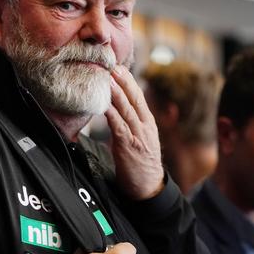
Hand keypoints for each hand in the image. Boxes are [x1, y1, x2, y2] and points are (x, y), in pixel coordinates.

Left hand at [105, 65, 163, 199]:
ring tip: (107, 79)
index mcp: (148, 123)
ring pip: (127, 110)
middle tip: (113, 65)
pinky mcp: (128, 147)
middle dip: (124, 81)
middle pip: (135, 99)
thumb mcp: (140, 138)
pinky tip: (104, 105)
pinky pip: (119, 127)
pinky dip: (112, 114)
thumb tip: (115, 108)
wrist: (149, 188)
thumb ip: (130, 123)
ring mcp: (138, 136)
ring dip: (117, 93)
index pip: (139, 97)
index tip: (119, 67)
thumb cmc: (141, 164)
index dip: (129, 81)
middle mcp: (145, 126)